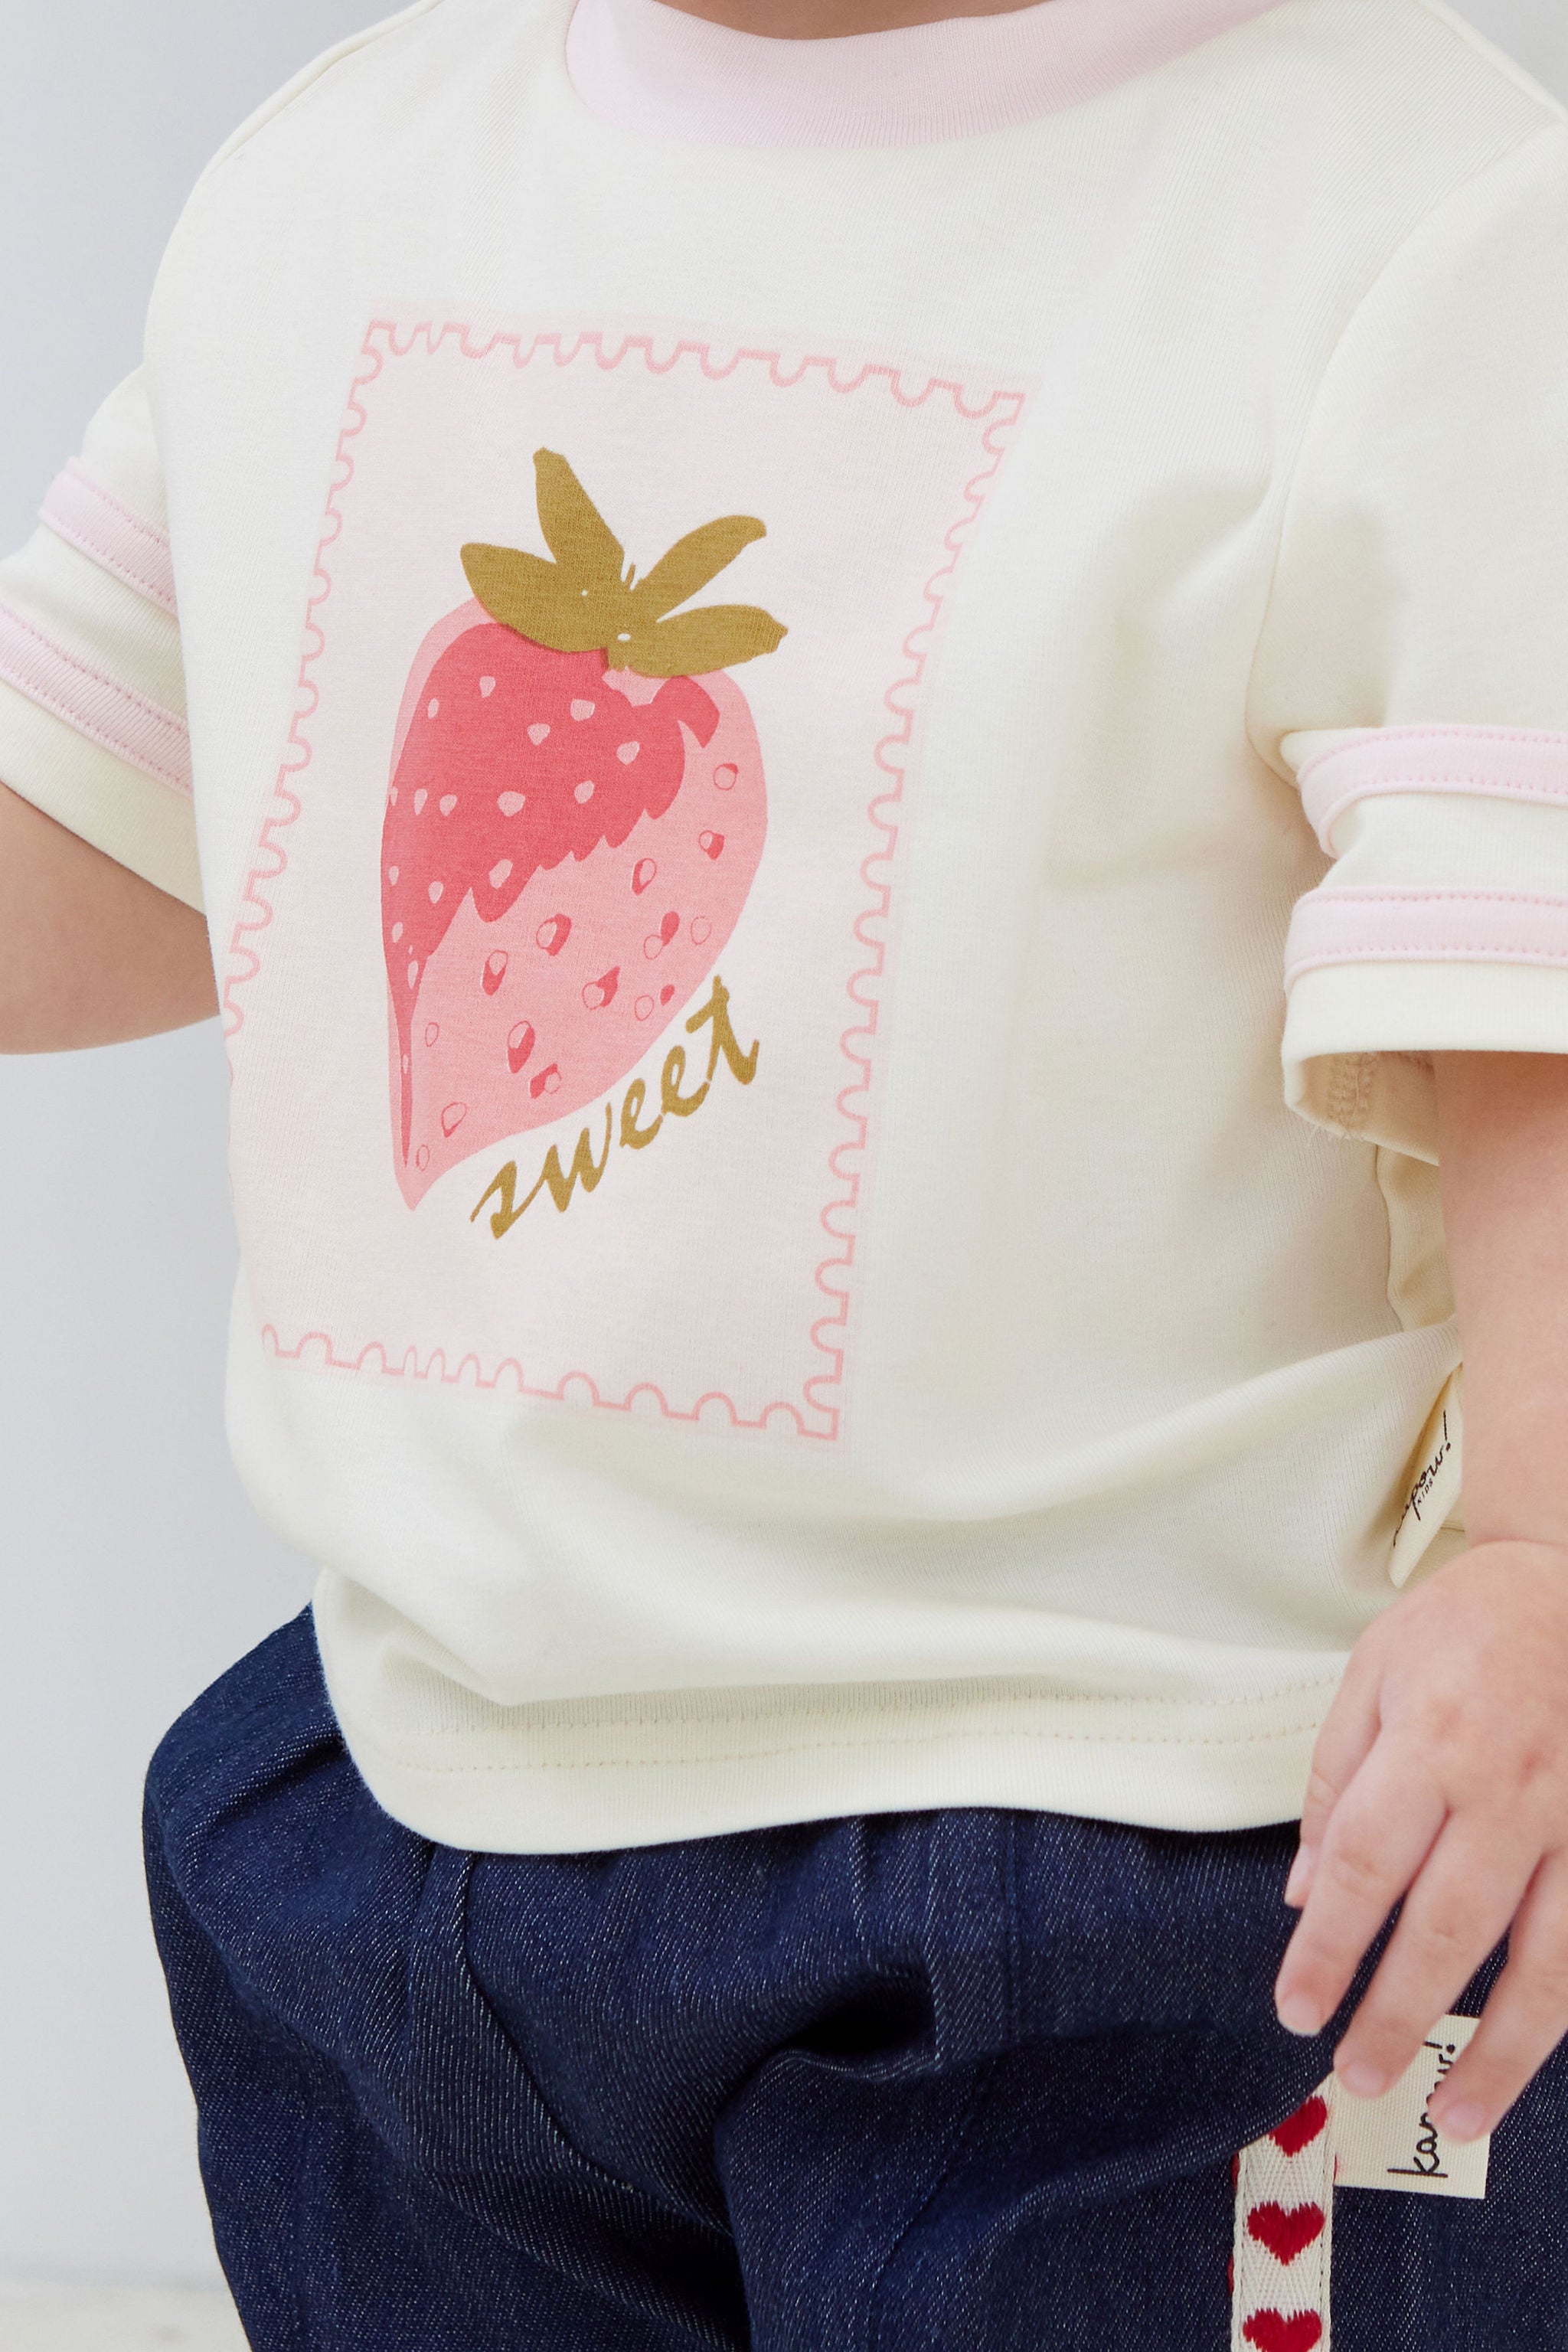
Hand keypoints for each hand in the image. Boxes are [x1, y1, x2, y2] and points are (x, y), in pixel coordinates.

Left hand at [1274, 1539, 1567, 2141]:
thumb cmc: (1468, 1626)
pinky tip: (1532, 2051)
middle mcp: (1508, 1790)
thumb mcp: (1374, 1672)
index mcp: (1430, 1742)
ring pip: (1546, 1962)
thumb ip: (1334, 1783)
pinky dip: (1563, 2006)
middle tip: (1356, 2074)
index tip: (1297, 2009)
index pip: (1365, 1867)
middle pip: (1447, 1928)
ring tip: (1454, 2111)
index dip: (1327, 1949)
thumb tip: (1299, 1893)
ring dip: (1500, 2050)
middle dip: (1397, 2014)